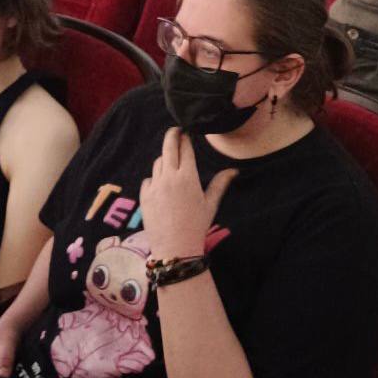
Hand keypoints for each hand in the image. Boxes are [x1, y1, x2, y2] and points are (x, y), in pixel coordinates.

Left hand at [140, 128, 236, 261]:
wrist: (175, 247)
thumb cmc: (196, 226)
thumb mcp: (210, 204)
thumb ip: (220, 184)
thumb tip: (234, 170)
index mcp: (188, 177)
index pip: (185, 149)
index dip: (185, 138)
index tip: (186, 132)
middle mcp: (169, 177)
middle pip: (168, 147)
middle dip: (172, 136)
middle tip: (175, 130)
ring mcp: (154, 185)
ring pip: (158, 163)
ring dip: (165, 160)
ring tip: (172, 165)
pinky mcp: (144, 195)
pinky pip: (149, 179)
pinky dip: (155, 179)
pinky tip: (162, 187)